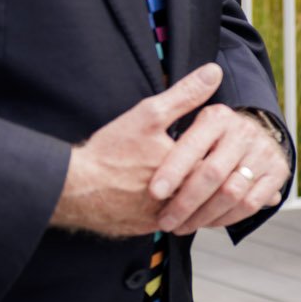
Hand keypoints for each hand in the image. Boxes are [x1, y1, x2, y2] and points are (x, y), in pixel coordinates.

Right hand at [53, 63, 222, 237]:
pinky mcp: (147, 229)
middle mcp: (180, 199)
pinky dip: (177, 213)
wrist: (74, 187)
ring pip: (195, 211)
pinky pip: (173, 223)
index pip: (224, 164)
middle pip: (213, 190)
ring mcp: (164, 218)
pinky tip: (175, 199)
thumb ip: (185, 95)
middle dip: (215, 178)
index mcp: (187, 171)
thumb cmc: (111, 151)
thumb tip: (213, 72)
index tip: (225, 146)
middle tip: (218, 165)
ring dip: (199, 198)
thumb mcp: (149, 115)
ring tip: (198, 182)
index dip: (226, 154)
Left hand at [150, 103, 291, 235]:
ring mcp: (263, 152)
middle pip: (212, 174)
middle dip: (185, 202)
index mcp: (218, 117)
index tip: (154, 193)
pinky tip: (207, 222)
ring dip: (203, 216)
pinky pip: (250, 204)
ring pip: (231, 193)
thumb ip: (181, 99)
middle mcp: (244, 132)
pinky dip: (226, 219)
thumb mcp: (186, 117)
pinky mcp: (278, 172)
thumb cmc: (202, 136)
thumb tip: (209, 71)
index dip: (172, 171)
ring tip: (181, 226)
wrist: (248, 140)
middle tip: (165, 221)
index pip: (193, 147)